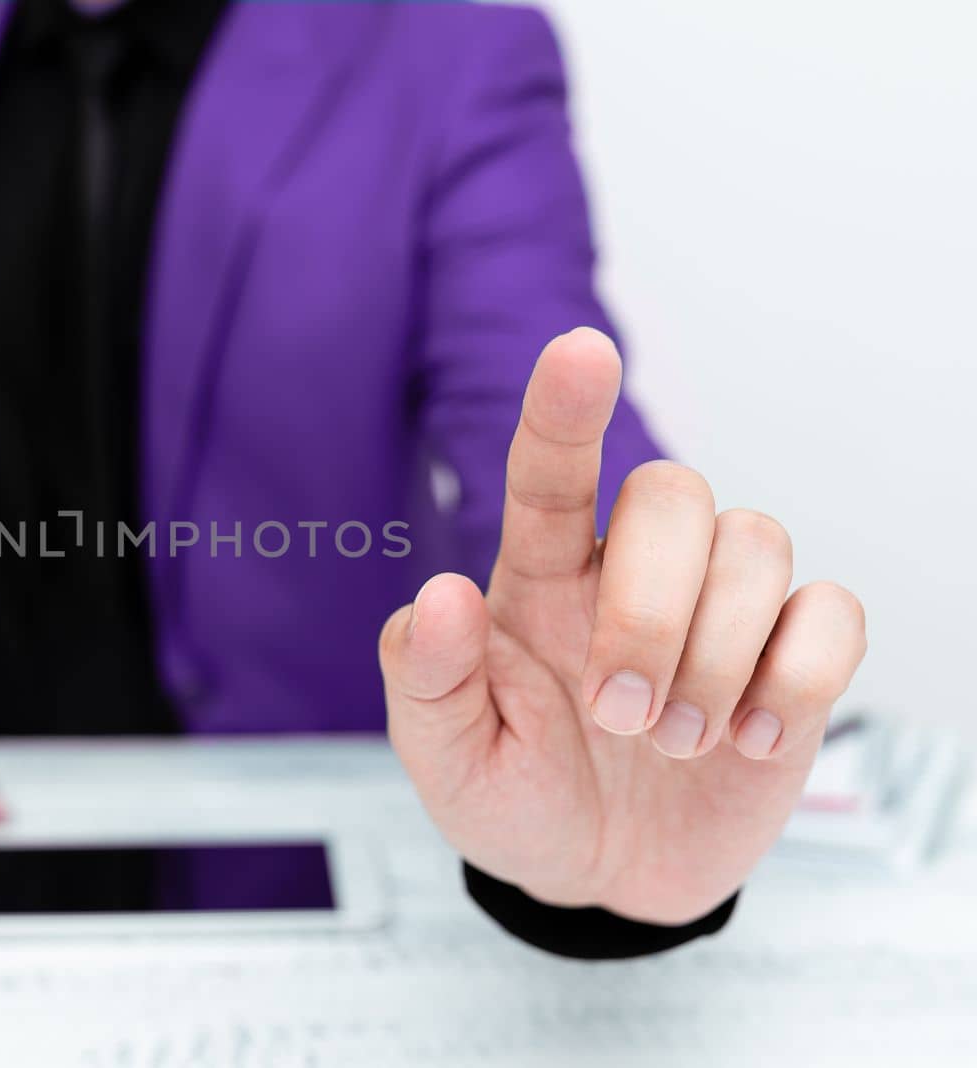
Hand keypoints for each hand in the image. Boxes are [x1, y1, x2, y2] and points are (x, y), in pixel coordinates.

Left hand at [382, 328, 865, 924]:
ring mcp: (719, 610)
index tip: (580, 351)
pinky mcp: (791, 662)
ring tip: (675, 744)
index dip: (565, 408)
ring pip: (757, 543)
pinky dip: (796, 682)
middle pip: (674, 494)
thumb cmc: (514, 796)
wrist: (597, 878)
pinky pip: (830, 615)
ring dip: (716, 656)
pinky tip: (748, 743)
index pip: (552, 468)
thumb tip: (441, 596)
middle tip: (619, 715)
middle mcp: (631, 571)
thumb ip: (427, 680)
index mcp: (539, 576)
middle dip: (651, 607)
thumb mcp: (445, 759)